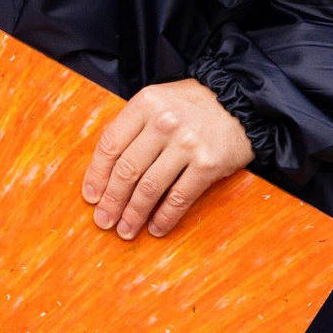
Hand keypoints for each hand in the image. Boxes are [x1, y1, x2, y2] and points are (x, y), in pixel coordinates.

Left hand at [83, 78, 254, 239]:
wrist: (242, 103)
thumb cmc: (191, 106)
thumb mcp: (157, 102)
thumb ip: (132, 127)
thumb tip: (104, 171)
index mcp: (143, 105)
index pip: (110, 145)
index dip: (96, 175)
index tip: (91, 197)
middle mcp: (162, 123)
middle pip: (126, 170)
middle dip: (112, 200)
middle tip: (103, 221)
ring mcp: (186, 144)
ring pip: (150, 187)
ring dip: (134, 213)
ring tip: (125, 230)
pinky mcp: (208, 164)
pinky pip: (180, 197)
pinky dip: (165, 216)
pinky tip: (156, 228)